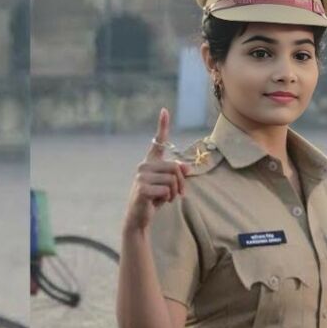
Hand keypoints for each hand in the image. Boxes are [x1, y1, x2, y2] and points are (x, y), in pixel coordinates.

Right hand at [124, 108, 189, 231]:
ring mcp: (141, 176)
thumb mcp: (169, 185)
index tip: (165, 110)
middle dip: (181, 183)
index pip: (158, 141)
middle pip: (175, 167)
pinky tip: (157, 202)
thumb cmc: (154, 199)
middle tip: (178, 194)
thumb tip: (187, 168)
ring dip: (174, 192)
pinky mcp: (142, 188)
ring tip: (164, 198)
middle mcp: (144, 165)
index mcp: (150, 162)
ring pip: (173, 179)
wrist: (139, 217)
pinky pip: (167, 189)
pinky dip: (167, 198)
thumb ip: (177, 174)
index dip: (162, 125)